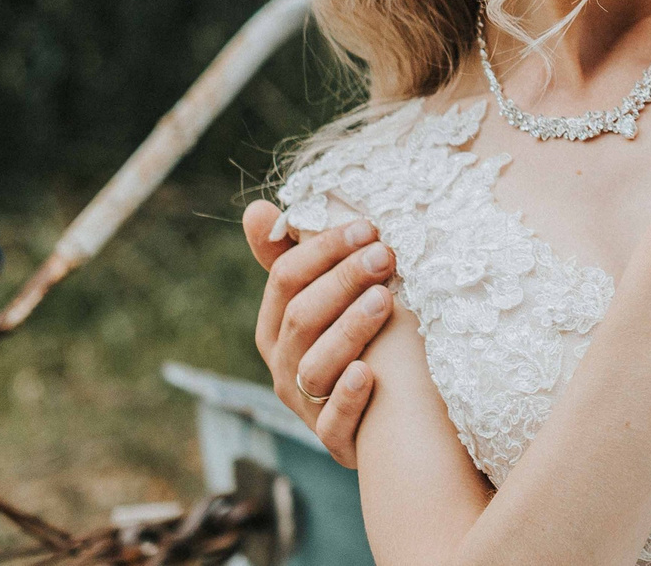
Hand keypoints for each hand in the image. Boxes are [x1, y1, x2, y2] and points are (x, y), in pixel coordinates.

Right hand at [244, 200, 394, 465]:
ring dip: (350, 330)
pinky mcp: (337, 439)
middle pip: (301, 318)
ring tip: (386, 299)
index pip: (286, 280)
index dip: (324, 251)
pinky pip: (334, 423)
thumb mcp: (329, 297)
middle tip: (384, 254)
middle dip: (343, 281)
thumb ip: (298, 255)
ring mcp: (308, 406)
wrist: (394, 413)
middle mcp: (285, 366)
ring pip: (315, 368)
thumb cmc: (361, 339)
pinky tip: (369, 372)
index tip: (367, 227)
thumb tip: (256, 210)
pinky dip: (349, 398)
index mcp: (278, 327)